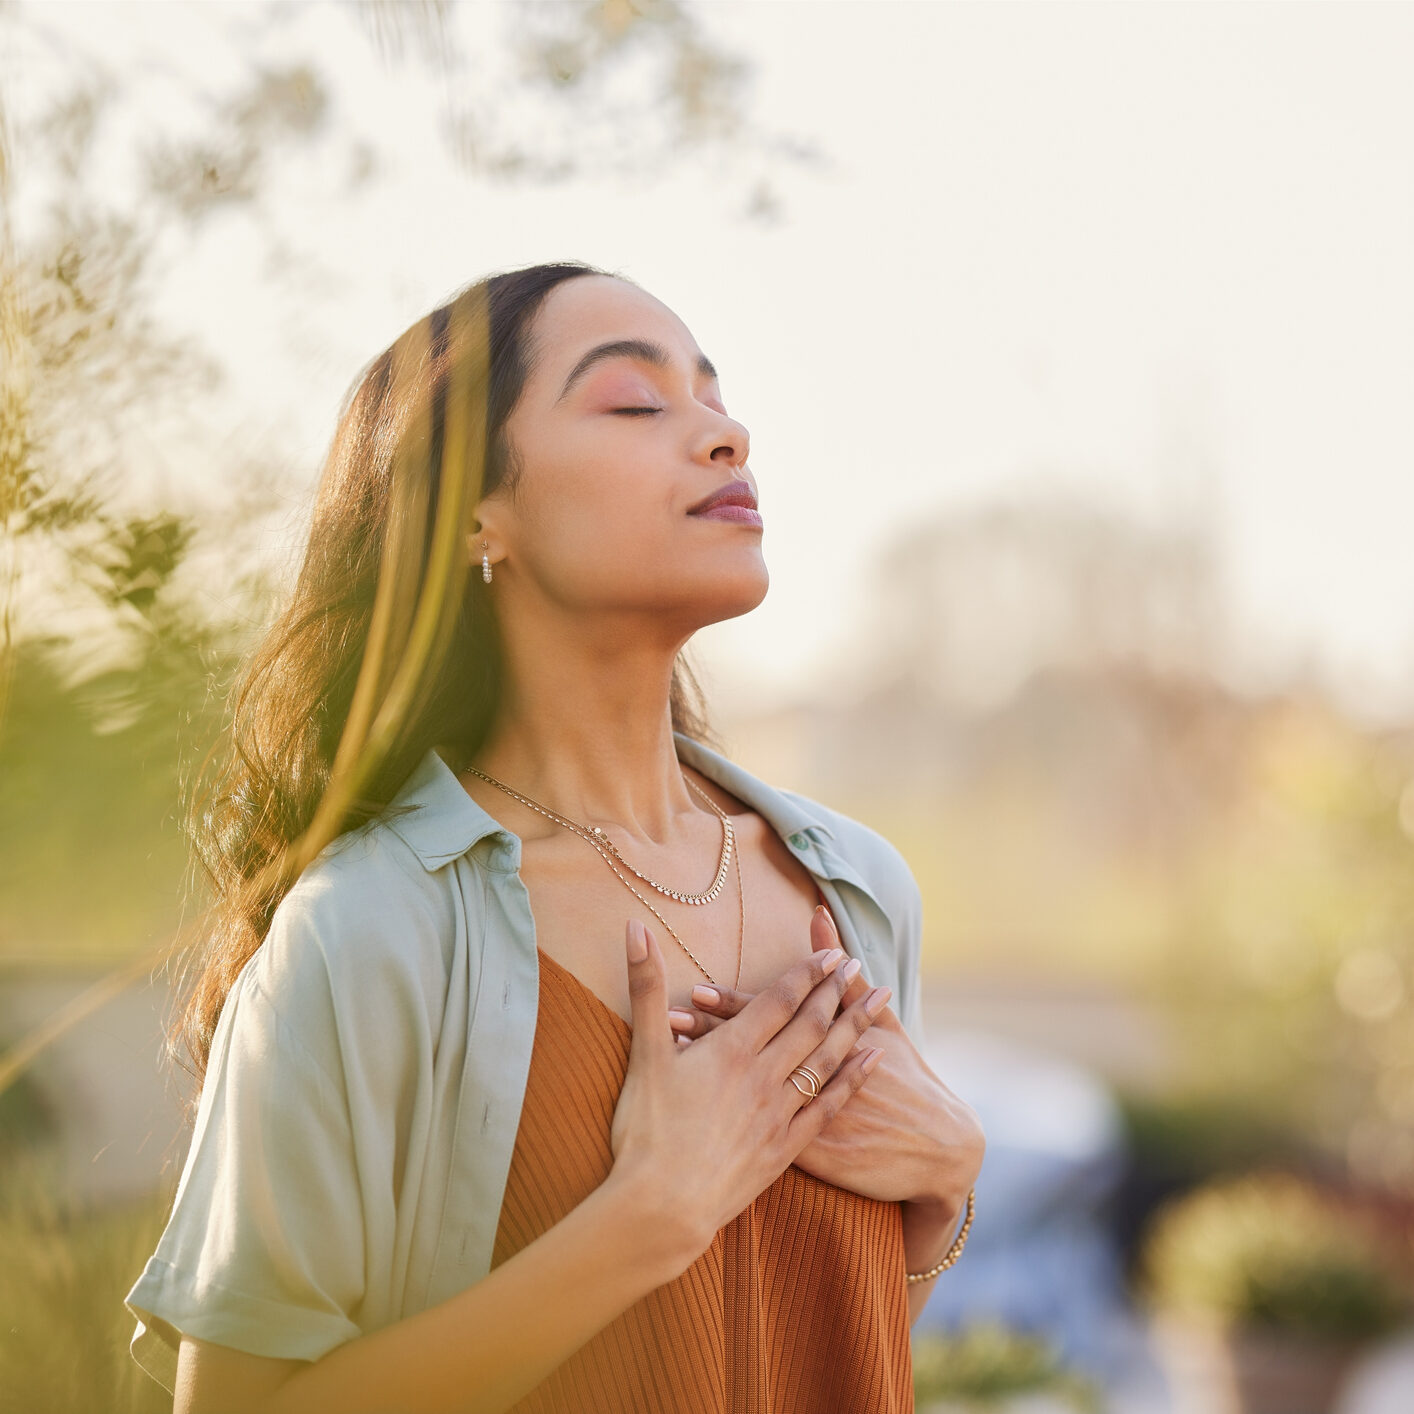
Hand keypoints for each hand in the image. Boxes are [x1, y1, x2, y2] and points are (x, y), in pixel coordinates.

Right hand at [608, 917, 887, 1271]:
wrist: (662, 1208)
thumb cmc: (645, 1131)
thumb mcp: (643, 1053)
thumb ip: (646, 987)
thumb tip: (635, 926)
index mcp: (731, 1050)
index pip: (778, 1001)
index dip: (806, 974)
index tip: (830, 953)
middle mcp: (763, 1076)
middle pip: (810, 1024)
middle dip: (835, 991)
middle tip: (858, 965)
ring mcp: (779, 1113)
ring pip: (827, 1059)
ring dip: (855, 1025)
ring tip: (880, 999)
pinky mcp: (786, 1148)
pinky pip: (829, 1105)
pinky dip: (853, 1078)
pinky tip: (873, 1060)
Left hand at [667, 906, 984, 1215]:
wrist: (936, 1149)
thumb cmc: (908, 1080)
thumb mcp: (882, 1024)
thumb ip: (844, 976)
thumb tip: (819, 917)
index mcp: (826, 1044)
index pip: (772, 1018)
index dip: (733, 1005)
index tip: (697, 989)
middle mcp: (810, 1079)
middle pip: (752, 1052)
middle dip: (709, 1035)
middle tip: (668, 1017)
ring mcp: (806, 1120)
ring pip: (745, 1092)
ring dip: (708, 1076)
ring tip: (672, 1058)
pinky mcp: (807, 1155)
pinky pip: (757, 1136)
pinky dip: (727, 1121)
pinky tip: (693, 1114)